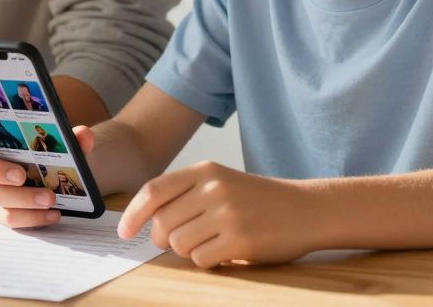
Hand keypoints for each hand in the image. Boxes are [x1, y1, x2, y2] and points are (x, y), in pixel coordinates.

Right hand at [0, 117, 94, 227]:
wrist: (66, 180)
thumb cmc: (56, 156)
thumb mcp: (68, 146)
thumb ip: (74, 139)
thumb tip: (83, 134)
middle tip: (21, 175)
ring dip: (21, 198)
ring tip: (49, 199)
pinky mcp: (1, 211)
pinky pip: (8, 217)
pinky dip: (31, 217)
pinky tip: (53, 214)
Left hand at [116, 161, 315, 267]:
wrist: (307, 209)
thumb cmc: (259, 200)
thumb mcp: (222, 182)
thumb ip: (186, 194)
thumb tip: (144, 222)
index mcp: (205, 171)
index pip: (154, 191)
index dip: (134, 213)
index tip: (124, 231)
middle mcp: (213, 189)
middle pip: (162, 224)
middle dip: (165, 239)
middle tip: (185, 240)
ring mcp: (226, 214)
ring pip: (178, 244)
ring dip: (189, 251)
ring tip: (212, 243)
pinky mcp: (240, 240)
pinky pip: (201, 260)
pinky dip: (209, 262)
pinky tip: (227, 252)